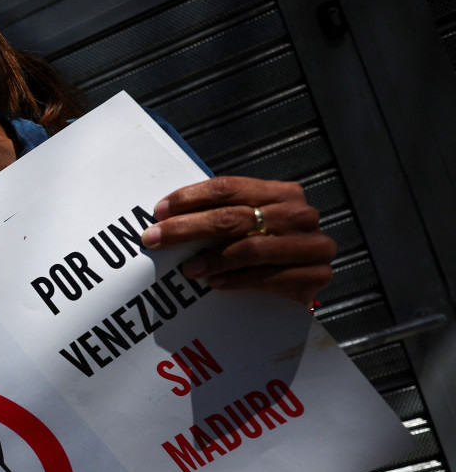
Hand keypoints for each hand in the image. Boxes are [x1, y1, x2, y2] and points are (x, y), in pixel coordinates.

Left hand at [141, 176, 335, 307]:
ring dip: (212, 260)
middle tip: (155, 239)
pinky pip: (266, 277)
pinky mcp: (316, 275)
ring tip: (188, 269)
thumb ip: (223, 216)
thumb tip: (167, 217)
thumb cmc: (268, 252)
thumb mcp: (250, 226)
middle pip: (233, 217)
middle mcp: (300, 214)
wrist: (308, 283)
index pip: (228, 187)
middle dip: (187, 228)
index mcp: (282, 193)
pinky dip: (235, 280)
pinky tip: (214, 284)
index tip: (159, 211)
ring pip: (250, 248)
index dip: (190, 198)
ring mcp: (312, 245)